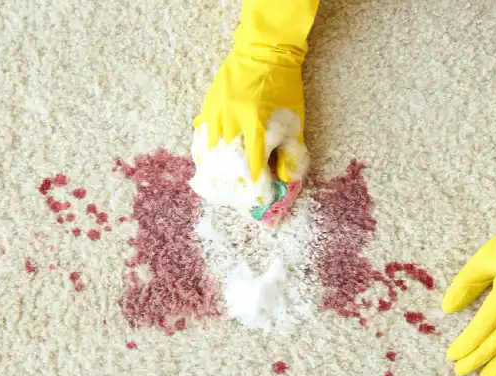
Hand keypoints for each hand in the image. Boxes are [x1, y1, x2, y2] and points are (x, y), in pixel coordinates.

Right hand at [189, 1, 317, 212]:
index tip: (258, 201)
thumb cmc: (284, 90)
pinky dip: (202, 153)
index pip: (253, 171)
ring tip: (216, 188)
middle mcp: (232, 125)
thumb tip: (285, 182)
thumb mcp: (295, 123)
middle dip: (231, 186)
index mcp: (257, 129)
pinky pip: (200, 137)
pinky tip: (204, 164)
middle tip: (234, 199)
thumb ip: (290, 155)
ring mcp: (216, 116)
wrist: (265, 54)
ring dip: (213, 173)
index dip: (256, 189)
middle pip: (226, 167)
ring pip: (209, 154)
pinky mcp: (207, 109)